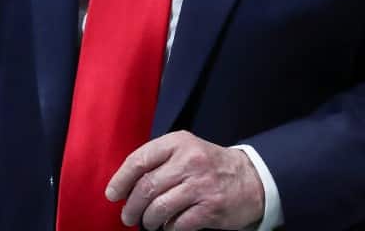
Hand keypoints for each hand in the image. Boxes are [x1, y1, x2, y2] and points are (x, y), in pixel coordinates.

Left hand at [107, 131, 263, 230]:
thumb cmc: (209, 165)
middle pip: (146, 187)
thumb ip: (158, 160)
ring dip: (147, 220)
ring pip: (159, 208)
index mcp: (178, 143)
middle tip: (127, 216)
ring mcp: (201, 185)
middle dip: (131, 206)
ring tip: (147, 223)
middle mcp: (189, 161)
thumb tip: (124, 184)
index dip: (120, 180)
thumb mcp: (185, 149)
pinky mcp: (211, 208)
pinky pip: (178, 224)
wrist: (252, 179)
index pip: (139, 161)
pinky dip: (169, 228)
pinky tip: (169, 226)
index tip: (112, 194)